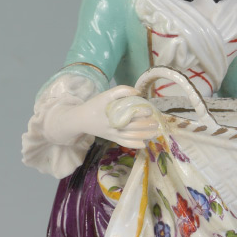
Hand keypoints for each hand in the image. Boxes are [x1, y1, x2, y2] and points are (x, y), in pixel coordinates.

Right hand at [44, 85, 159, 148]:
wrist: (80, 120)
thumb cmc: (94, 106)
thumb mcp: (105, 95)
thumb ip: (121, 91)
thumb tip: (137, 91)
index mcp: (111, 114)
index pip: (128, 114)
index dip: (140, 113)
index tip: (149, 111)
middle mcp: (112, 125)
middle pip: (132, 128)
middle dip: (145, 126)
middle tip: (156, 123)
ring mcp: (112, 134)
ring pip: (130, 137)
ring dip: (143, 135)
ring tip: (154, 132)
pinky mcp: (111, 138)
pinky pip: (124, 143)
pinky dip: (134, 145)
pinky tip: (143, 144)